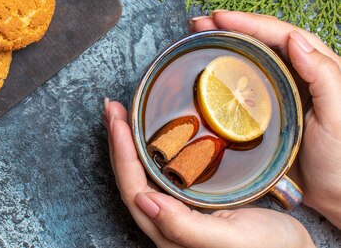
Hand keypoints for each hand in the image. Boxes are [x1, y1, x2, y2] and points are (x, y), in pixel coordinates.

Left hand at [103, 99, 313, 247]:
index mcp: (169, 234)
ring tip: (119, 114)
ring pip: (140, 174)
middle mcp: (166, 223)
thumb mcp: (231, 239)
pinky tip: (144, 135)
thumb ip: (185, 228)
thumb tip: (144, 202)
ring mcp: (175, 210)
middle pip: (130, 178)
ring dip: (127, 143)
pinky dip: (146, 149)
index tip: (117, 122)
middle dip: (117, 141)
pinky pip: (157, 172)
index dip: (122, 154)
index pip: (134, 188)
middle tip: (112, 109)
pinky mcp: (188, 200)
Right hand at [190, 10, 340, 227]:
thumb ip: (324, 77)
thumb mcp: (339, 117)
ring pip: (250, 57)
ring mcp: (280, 91)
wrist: (337, 198)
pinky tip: (207, 71)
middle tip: (198, 23)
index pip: (280, 34)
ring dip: (224, 44)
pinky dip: (224, 72)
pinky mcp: (266, 111)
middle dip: (229, 26)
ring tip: (197, 37)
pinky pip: (243, 84)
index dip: (248, 22)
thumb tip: (295, 40)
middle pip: (261, 39)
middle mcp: (298, 74)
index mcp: (318, 68)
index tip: (218, 18)